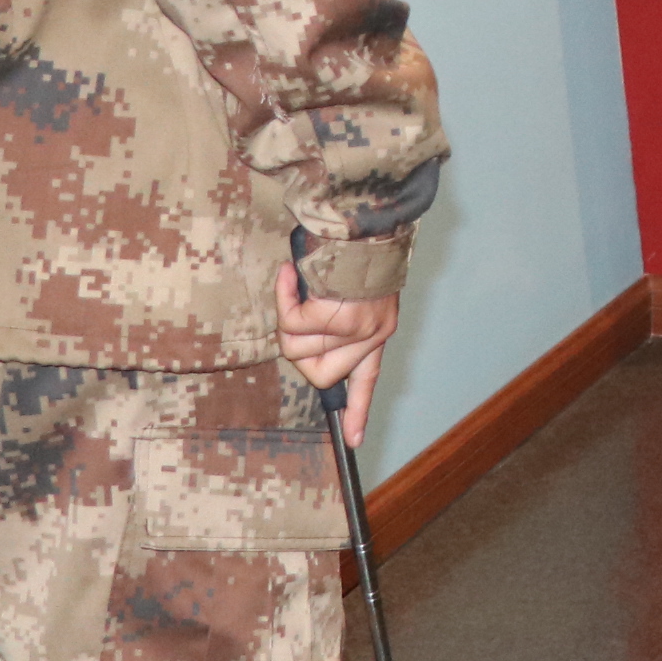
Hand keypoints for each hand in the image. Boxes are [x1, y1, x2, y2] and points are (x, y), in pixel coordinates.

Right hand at [274, 262, 397, 446]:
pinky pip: (292, 322)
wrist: (367, 220)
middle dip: (297, 349)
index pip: (368, 379)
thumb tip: (307, 337)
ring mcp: (357, 329)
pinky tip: (288, 274)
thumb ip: (340, 316)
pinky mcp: (338, 316)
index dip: (358, 411)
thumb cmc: (357, 247)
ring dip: (288, 316)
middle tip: (297, 313)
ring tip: (295, 283)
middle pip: (318, 375)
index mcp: (378, 330)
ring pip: (297, 348)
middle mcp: (372, 334)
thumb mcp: (359, 288)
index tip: (354, 440)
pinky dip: (283, 297)